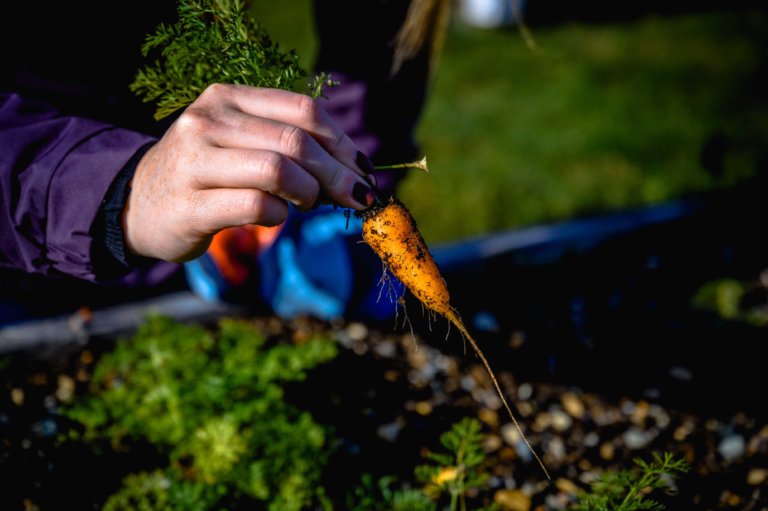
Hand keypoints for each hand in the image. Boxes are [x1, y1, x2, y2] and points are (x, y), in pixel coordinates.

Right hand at [123, 84, 376, 262]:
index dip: (342, 142)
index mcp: (227, 99)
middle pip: (297, 141)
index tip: (362, 168)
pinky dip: (279, 215)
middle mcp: (207, 122)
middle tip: (355, 196)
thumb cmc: (204, 175)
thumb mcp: (239, 143)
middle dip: (338, 174)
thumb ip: (286, 144)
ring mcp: (194, 162)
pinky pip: (256, 206)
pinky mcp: (189, 204)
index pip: (303, 110)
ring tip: (306, 204)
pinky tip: (275, 217)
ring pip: (278, 169)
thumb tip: (353, 168)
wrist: (136, 205)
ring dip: (309, 193)